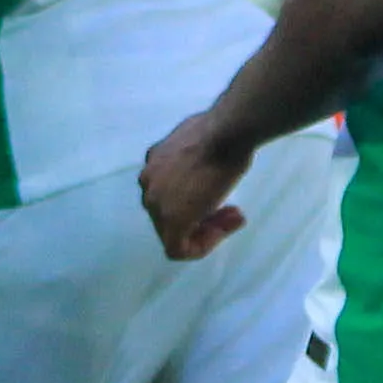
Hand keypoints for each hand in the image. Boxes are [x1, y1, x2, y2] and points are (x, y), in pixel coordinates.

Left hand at [139, 112, 252, 260]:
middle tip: (232, 211)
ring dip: (205, 229)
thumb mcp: (202, 143)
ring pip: (174, 232)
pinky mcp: (170, 221)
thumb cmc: (221, 134)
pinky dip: (201, 246)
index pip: (169, 194)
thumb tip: (206, 160)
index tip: (221, 194)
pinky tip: (223, 233)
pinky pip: (177, 248)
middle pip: (170, 214)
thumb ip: (195, 160)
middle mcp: (148, 184)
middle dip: (202, 216)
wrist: (225, 134)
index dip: (198, 199)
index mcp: (153, 164)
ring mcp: (156, 203)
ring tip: (234, 218)